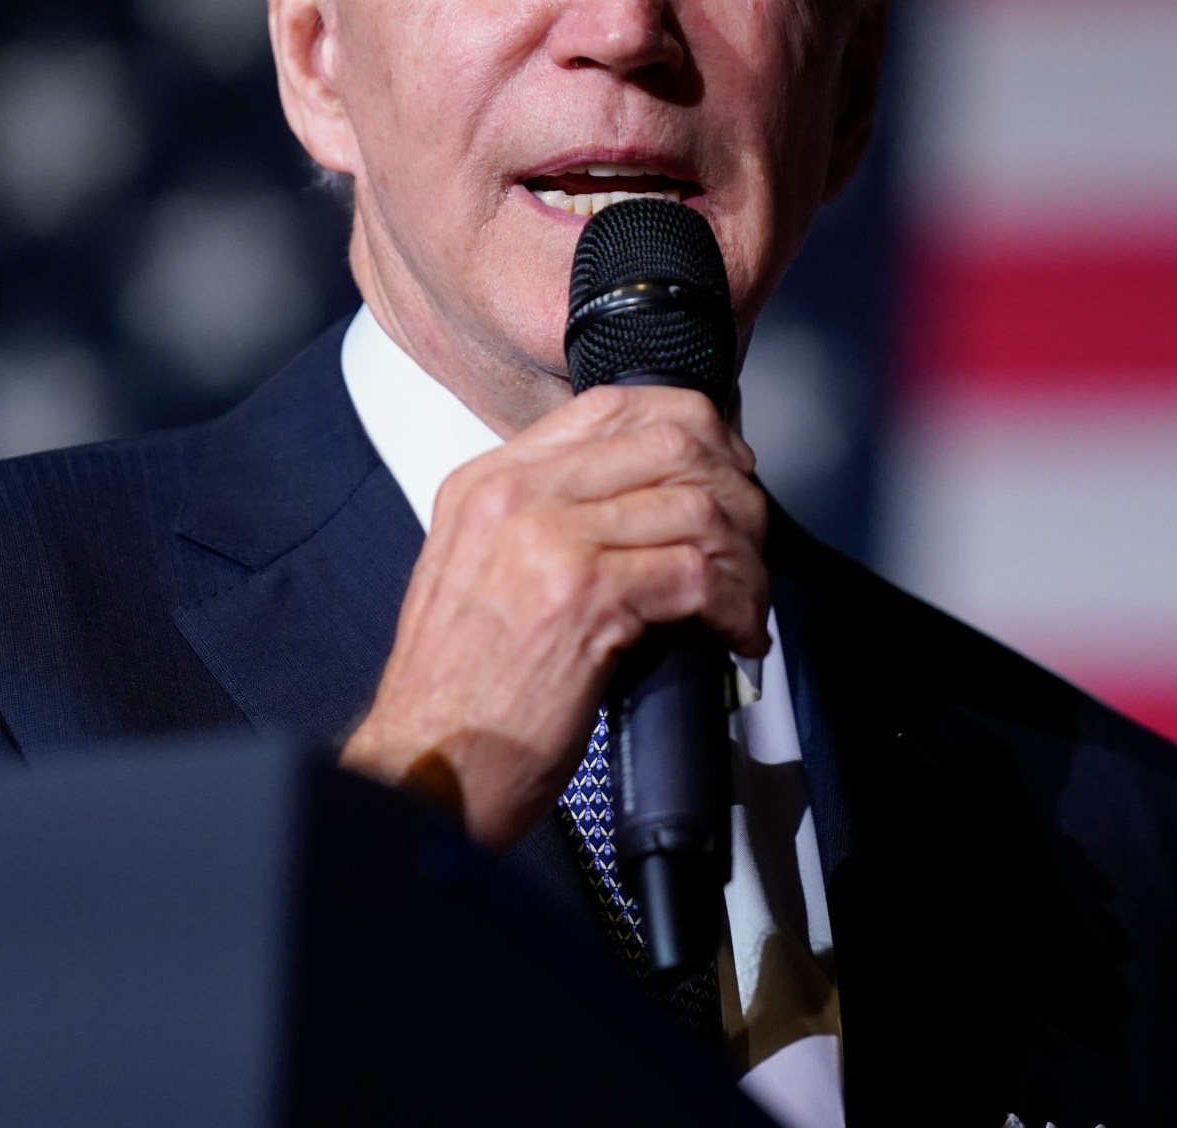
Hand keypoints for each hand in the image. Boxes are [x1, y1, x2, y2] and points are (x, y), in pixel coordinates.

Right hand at [339, 384, 769, 849]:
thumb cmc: (457, 695)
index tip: (723, 470)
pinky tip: (735, 634)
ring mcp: (549, 541)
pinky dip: (737, 605)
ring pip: (696, 507)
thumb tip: (640, 506)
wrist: (426, 769)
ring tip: (746, 599)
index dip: (690, 429)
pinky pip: (699, 574)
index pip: (611, 406)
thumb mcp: (478, 576)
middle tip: (750, 539)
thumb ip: (541, 524)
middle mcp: (515, 497)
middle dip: (734, 490)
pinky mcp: (585, 598)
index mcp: (488, 483)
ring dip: (745, 558)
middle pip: (669, 442)